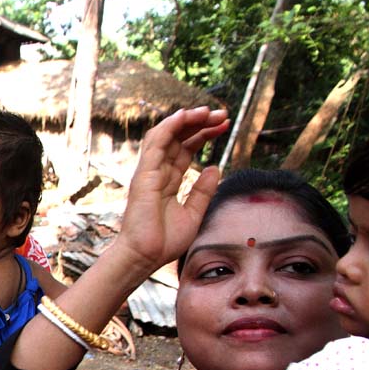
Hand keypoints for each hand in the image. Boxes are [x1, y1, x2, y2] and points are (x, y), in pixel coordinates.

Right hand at [115, 107, 230, 272]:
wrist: (145, 257)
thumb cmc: (164, 242)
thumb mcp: (194, 214)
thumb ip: (203, 191)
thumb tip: (215, 167)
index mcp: (168, 181)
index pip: (185, 150)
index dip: (204, 136)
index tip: (224, 126)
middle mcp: (157, 173)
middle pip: (178, 139)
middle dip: (200, 124)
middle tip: (222, 115)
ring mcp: (149, 172)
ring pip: (167, 136)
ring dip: (187, 120)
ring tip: (208, 112)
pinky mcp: (144, 174)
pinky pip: (155, 144)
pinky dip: (169, 127)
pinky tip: (185, 116)